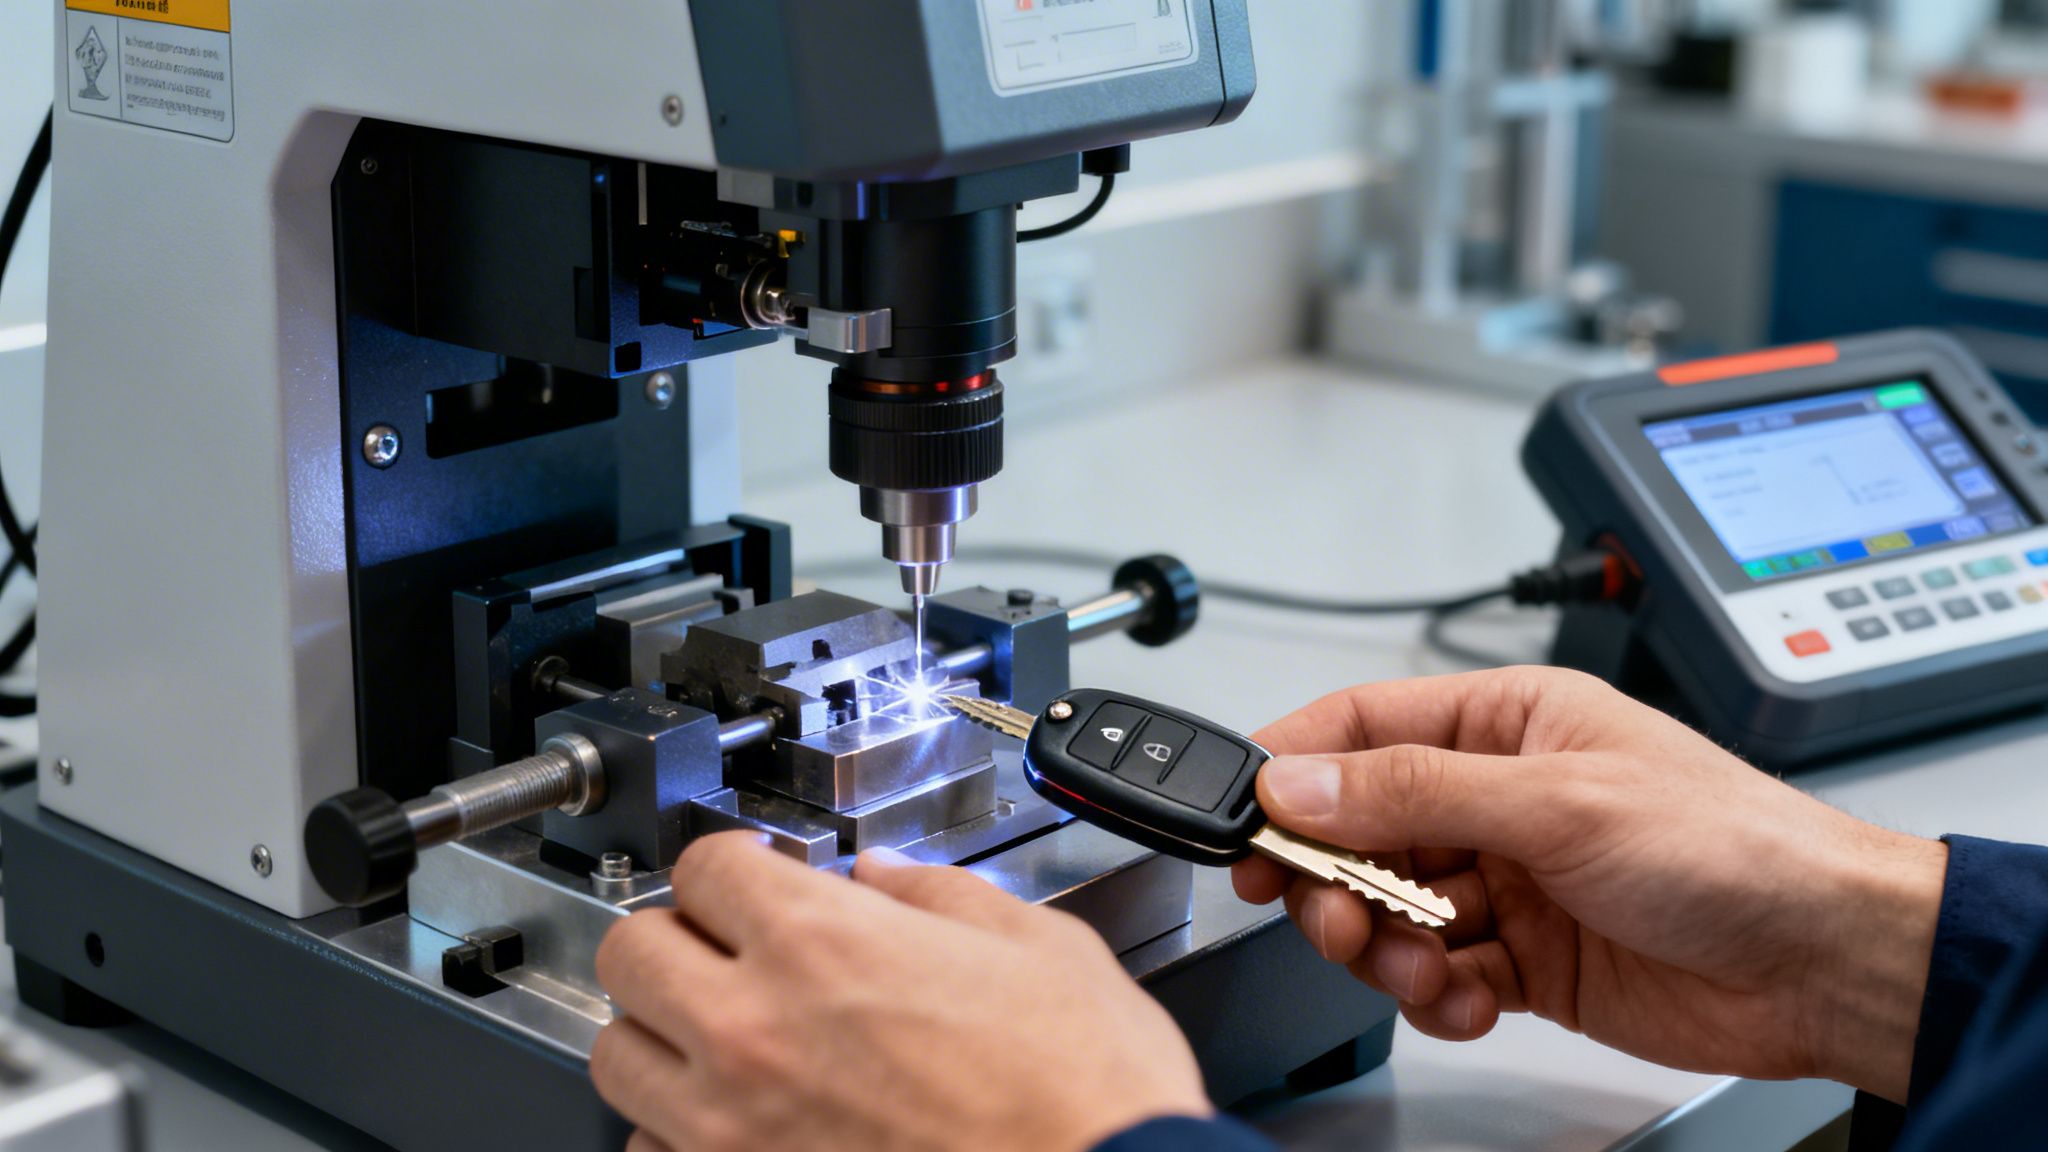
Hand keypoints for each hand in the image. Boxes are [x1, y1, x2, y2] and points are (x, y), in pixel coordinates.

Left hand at [591, 833, 1209, 1151]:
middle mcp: (754, 1031)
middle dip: (678, 935)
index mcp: (821, 942)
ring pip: (620, 1057)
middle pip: (632, 951)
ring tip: (719, 1027)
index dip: (737, 862)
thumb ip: (941, 896)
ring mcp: (734, 1127)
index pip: (704, 864)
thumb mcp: (1036, 946)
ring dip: (662, 1030)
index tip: (758, 877)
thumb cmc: (1083, 1091)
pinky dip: (680, 1128)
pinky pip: (656, 1150)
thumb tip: (890, 880)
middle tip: (724, 942)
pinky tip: (742, 1114)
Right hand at [1230, 667, 1945, 1101]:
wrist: (1824, 963)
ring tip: (1415, 967)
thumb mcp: (1556, 801)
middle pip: (1361, 827)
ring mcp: (1511, 879)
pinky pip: (1439, 975)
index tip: (1241, 819)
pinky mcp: (1527, 957)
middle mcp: (1500, 795)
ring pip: (1391, 909)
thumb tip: (1299, 780)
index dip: (1291, 768)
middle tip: (1332, 916)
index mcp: (1506, 723)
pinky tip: (1466, 1000)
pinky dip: (1435, 996)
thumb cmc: (1731, 845)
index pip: (1361, 725)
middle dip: (1333, 879)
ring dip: (1385, 947)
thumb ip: (1414, 789)